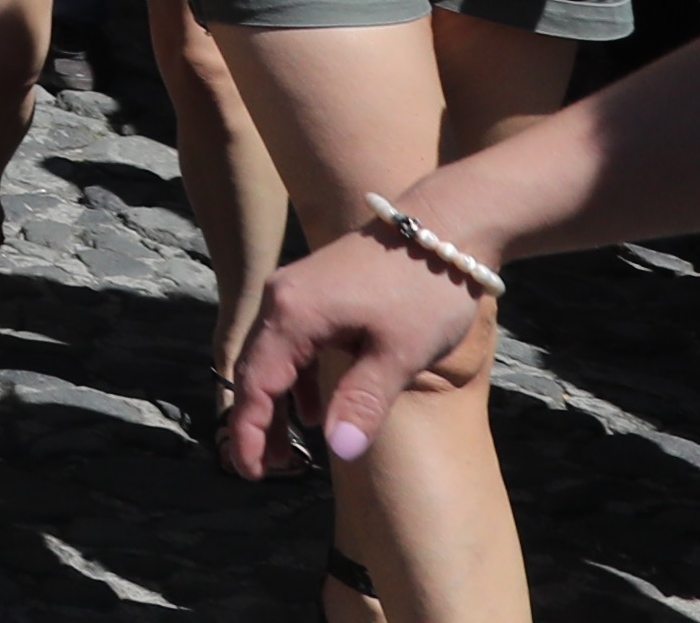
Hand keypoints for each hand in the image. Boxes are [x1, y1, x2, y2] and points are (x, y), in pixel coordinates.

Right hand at [224, 227, 499, 475]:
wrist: (448, 226)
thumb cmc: (424, 290)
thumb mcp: (399, 354)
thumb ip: (362, 402)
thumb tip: (339, 451)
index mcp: (293, 313)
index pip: (258, 382)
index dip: (250, 430)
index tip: (252, 472)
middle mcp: (282, 298)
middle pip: (256, 369)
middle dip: (258, 421)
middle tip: (268, 470)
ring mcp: (297, 291)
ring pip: (272, 356)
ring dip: (276, 402)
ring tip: (289, 448)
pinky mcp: (315, 291)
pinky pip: (291, 342)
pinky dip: (295, 379)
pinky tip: (314, 407)